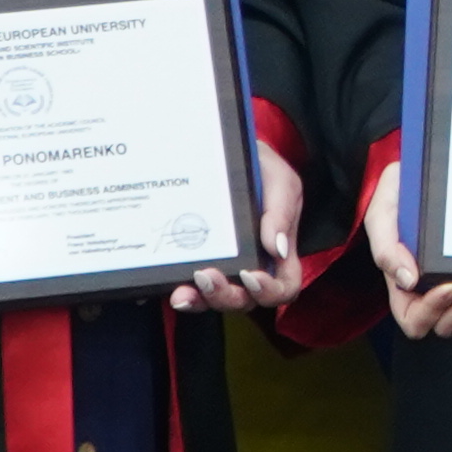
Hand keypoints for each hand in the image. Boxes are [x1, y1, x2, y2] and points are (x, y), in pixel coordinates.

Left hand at [175, 139, 309, 318]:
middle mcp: (250, 266)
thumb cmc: (260, 168)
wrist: (226, 151)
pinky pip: (188, 286)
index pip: (284, 286)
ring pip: (214, 300)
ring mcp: (222, 267)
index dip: (270, 291)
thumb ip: (281, 211)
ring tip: (184, 290)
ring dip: (200, 300)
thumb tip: (276, 248)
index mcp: (277, 252)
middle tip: (207, 276)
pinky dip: (177, 290)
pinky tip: (167, 287)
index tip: (250, 275)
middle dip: (225, 295)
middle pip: (244, 299)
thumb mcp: (279, 180)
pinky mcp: (195, 261)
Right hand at [364, 162, 451, 342]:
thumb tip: (408, 280)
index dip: (429, 311)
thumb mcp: (381, 214)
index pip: (411, 316)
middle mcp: (426, 284)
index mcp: (400, 279)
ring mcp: (450, 275)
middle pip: (442, 322)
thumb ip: (385, 248)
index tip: (448, 286)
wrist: (420, 166)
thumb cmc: (396, 193)